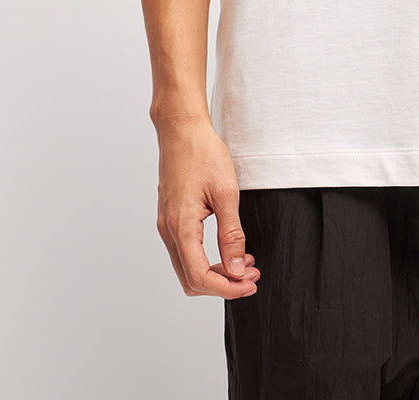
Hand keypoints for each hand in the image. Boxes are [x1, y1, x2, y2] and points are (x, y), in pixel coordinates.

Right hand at [155, 115, 260, 296]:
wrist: (181, 129)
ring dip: (215, 272)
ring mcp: (166, 224)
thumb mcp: (226, 193)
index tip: (250, 282)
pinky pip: (185, 251)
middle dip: (223, 284)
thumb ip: (231, 234)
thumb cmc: (202, 153)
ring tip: (244, 262)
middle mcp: (168, 230)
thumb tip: (236, 269)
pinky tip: (228, 247)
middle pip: (191, 280)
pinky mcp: (170, 217)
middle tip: (252, 274)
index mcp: (181, 226)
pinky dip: (206, 258)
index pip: (200, 277)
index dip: (227, 288)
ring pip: (186, 268)